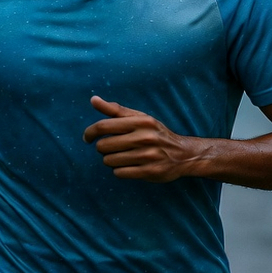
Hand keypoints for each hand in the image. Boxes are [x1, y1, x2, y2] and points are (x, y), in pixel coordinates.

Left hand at [82, 96, 201, 182]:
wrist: (184, 154)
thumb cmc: (155, 133)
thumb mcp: (138, 117)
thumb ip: (114, 110)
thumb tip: (93, 99)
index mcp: (140, 121)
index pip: (103, 126)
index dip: (89, 132)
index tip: (87, 138)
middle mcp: (144, 137)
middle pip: (103, 146)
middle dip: (103, 148)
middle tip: (112, 148)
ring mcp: (148, 156)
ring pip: (109, 161)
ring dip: (111, 160)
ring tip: (122, 156)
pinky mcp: (150, 172)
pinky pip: (119, 173)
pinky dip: (120, 170)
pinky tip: (129, 166)